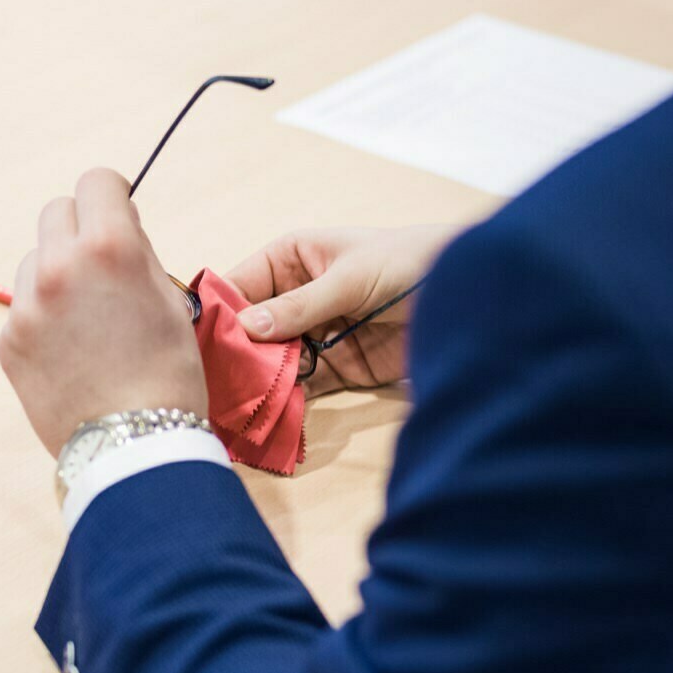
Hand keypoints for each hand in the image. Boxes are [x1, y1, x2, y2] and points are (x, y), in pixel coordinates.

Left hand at [0, 169, 210, 455]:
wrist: (133, 447)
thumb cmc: (167, 374)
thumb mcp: (169, 300)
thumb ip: (137, 252)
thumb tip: (116, 225)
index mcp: (108, 247)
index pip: (96, 181)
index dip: (112, 195)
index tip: (118, 213)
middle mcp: (59, 265)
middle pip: (57, 212)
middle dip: (81, 229)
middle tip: (102, 266)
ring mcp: (26, 304)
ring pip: (36, 260)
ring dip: (58, 274)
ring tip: (89, 320)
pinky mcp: (9, 340)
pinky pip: (24, 307)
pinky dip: (45, 318)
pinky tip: (72, 351)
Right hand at [226, 225, 459, 395]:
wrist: (471, 297)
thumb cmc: (409, 264)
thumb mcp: (349, 279)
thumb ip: (299, 306)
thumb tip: (247, 328)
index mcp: (292, 259)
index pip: (242, 285)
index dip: (221, 312)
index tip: (200, 342)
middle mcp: (297, 296)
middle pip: (253, 329)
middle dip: (235, 354)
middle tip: (212, 384)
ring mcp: (316, 333)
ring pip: (273, 360)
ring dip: (257, 381)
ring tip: (232, 405)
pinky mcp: (340, 367)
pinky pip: (304, 384)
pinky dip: (287, 399)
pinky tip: (268, 414)